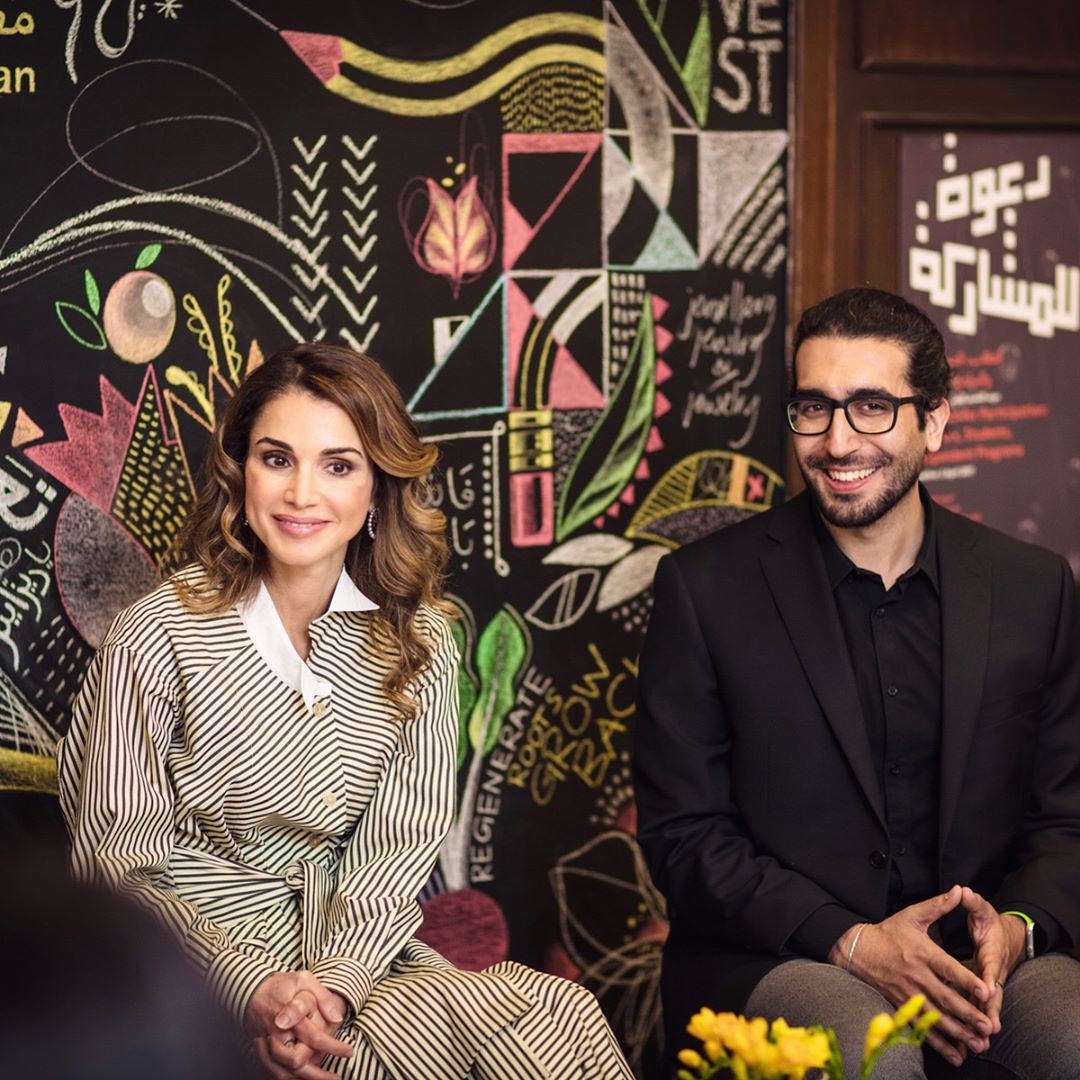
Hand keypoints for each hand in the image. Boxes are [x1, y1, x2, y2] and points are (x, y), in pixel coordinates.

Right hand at [244, 970, 352, 1078]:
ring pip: (283, 1072)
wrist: (251, 989)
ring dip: (305, 1079)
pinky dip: (287, 1078)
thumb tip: (337, 1018)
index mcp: (288, 1016)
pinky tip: (302, 1078)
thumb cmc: (281, 984)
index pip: (313, 1037)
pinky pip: (272, 1071)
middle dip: (318, 1073)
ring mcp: (265, 1044)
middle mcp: (275, 1034)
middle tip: (336, 1077)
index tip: (349, 1051)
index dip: (333, 1047)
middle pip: (296, 1061)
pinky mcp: (259, 1050)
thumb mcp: (305, 979)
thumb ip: (322, 997)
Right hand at [830, 885, 992, 1067]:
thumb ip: (938, 905)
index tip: (986, 991)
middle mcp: (915, 975)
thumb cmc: (889, 932)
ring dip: (958, 1032)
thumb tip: (960, 890)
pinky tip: (956, 1054)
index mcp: (922, 953)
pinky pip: (922, 1028)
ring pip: (936, 1017)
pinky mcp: (901, 1006)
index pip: (948, 969)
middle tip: (988, 1026)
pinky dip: (939, 1043)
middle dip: (968, 1014)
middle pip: (945, 998)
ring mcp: (907, 994)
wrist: (857, 950)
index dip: (967, 980)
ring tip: (978, 1044)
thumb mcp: (913, 915)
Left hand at [960, 886, 1027, 1034]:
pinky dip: (973, 1023)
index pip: (990, 967)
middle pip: (992, 995)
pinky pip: (977, 1009)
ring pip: (986, 1007)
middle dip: (989, 1011)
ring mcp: (988, 984)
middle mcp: (992, 972)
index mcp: (991, 953)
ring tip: (978, 1043)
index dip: (988, 978)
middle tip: (987, 1028)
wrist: (1006, 937)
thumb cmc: (992, 924)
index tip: (986, 990)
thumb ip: (972, 902)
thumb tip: (962, 890)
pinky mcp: (981, 991)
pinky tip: (965, 1041)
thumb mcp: (983, 910)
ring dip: (982, 1023)